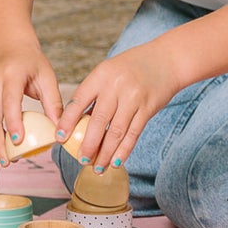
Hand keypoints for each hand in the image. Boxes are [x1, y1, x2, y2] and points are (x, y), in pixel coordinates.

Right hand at [0, 37, 62, 165]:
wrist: (11, 49)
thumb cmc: (32, 64)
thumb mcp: (48, 78)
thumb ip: (53, 103)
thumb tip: (59, 130)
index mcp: (12, 74)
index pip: (10, 100)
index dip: (13, 122)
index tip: (18, 141)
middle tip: (8, 160)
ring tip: (5, 158)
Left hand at [56, 41, 182, 174]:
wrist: (167, 60)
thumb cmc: (133, 67)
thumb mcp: (109, 71)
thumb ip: (94, 93)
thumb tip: (77, 123)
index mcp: (101, 75)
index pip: (79, 100)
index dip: (67, 121)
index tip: (60, 137)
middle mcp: (116, 86)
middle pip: (98, 121)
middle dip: (88, 144)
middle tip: (81, 160)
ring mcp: (134, 98)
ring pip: (116, 131)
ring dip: (105, 153)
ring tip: (98, 167)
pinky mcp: (148, 108)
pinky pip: (133, 133)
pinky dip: (124, 150)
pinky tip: (116, 161)